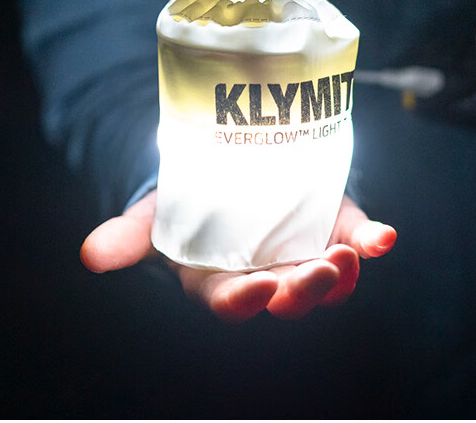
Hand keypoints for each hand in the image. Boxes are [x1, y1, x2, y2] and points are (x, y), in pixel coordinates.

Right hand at [80, 190, 395, 321]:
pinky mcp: (330, 225)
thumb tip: (90, 255)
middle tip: (323, 271)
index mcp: (221, 281)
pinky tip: (385, 237)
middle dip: (306, 289)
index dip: (247, 300)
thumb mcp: (153, 215)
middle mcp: (266, 275)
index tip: (260, 287)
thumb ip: (127, 237)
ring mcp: (302, 252)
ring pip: (327, 276)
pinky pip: (354, 239)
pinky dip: (371, 239)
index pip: (234, 302)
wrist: (222, 172)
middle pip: (289, 296)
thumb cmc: (183, 205)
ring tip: (356, 253)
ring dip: (344, 272)